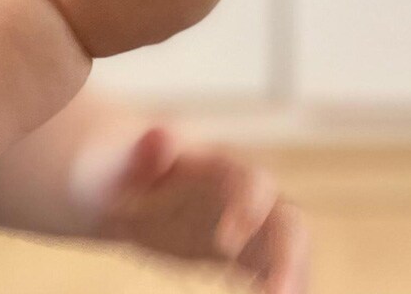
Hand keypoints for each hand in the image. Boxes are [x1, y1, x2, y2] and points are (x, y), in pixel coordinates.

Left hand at [72, 125, 309, 292]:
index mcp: (215, 164)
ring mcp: (246, 223)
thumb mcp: (121, 160)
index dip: (248, 207)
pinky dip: (282, 285)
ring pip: (288, 247)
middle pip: (285, 216)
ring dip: (294, 276)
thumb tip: (160, 132)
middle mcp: (241, 192)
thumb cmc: (118, 168)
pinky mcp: (243, 252)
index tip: (225, 245)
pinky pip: (272, 270)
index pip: (249, 179)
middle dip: (288, 253)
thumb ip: (143, 151)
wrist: (116, 186)